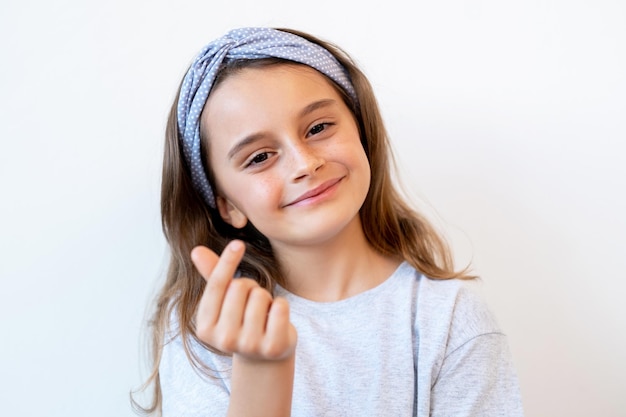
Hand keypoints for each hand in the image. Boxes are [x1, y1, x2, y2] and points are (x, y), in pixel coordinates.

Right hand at [191, 240, 296, 360]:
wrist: (264, 358)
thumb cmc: (241, 321)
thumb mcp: (224, 302)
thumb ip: (212, 276)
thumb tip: (196, 250)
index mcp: (205, 327)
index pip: (216, 286)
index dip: (227, 261)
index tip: (238, 243)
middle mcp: (224, 340)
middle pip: (240, 287)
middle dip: (250, 287)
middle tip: (251, 304)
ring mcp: (249, 346)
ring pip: (261, 295)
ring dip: (266, 298)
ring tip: (262, 314)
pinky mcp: (273, 347)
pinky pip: (280, 306)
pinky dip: (282, 305)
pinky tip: (276, 320)